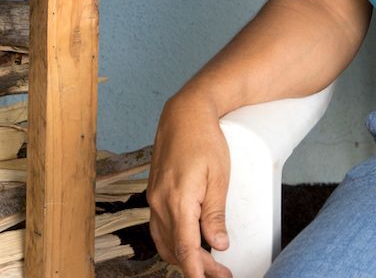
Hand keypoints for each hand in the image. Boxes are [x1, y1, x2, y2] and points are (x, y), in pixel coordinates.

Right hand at [147, 93, 233, 277]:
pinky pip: (159, 227)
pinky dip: (172, 241)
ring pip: (164, 240)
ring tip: (207, 263)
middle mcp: (160, 201)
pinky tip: (186, 244)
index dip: (195, 271)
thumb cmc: (204, 139)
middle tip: (221, 273)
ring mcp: (154, 197)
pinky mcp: (154, 192)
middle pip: (175, 248)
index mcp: (178, 199)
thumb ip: (215, 215)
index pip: (184, 247)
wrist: (184, 114)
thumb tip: (218, 245)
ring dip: (183, 256)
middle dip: (196, 266)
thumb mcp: (219, 178)